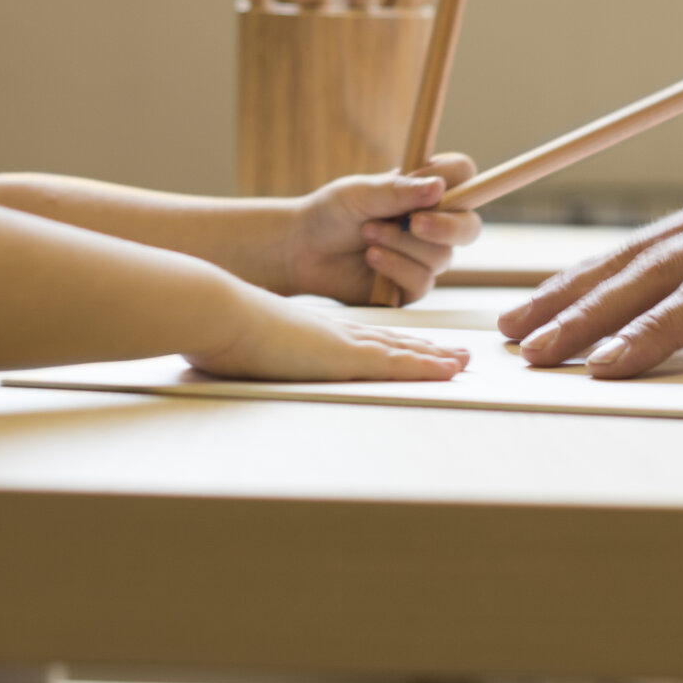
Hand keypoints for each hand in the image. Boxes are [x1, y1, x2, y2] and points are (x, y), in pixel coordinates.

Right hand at [186, 287, 472, 381]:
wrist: (220, 312)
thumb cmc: (223, 330)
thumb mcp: (246, 344)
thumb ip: (254, 351)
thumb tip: (235, 357)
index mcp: (316, 335)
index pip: (365, 340)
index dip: (394, 345)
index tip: (414, 349)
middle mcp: (337, 336)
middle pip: (392, 343)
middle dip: (426, 351)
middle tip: (456, 354)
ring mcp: (344, 344)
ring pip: (402, 351)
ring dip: (435, 358)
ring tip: (462, 361)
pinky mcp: (345, 356)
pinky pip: (396, 364)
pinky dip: (425, 367)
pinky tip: (448, 370)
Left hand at [285, 154, 483, 304]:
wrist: (302, 251)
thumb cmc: (331, 213)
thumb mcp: (360, 193)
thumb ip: (398, 191)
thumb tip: (438, 187)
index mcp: (426, 191)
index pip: (464, 176)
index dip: (455, 177)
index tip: (427, 181)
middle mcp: (434, 224)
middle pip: (470, 226)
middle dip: (446, 226)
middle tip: (415, 222)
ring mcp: (425, 257)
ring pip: (441, 256)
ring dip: (402, 244)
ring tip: (368, 234)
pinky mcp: (412, 287)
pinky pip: (422, 281)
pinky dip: (395, 267)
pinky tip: (372, 257)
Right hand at [496, 99, 682, 385]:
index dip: (658, 332)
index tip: (608, 366)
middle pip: (654, 268)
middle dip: (587, 313)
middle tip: (531, 352)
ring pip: (639, 249)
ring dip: (575, 287)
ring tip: (517, 326)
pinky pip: (650, 240)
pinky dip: (599, 269)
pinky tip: (560, 295)